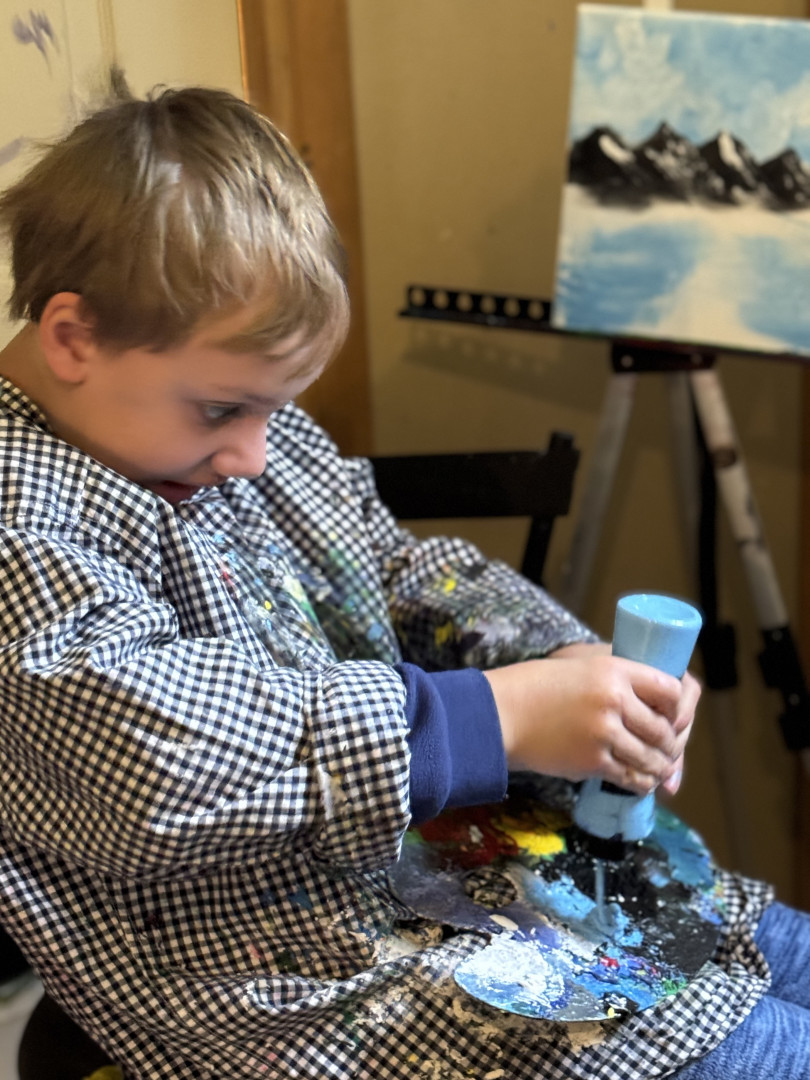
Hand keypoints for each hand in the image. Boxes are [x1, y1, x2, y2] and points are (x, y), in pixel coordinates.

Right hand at [484, 643, 699, 793]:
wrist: (501, 713)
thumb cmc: (537, 687)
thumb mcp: (580, 667)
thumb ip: (615, 679)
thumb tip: (650, 702)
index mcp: (614, 669)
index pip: (671, 689)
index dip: (678, 707)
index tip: (674, 716)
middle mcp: (614, 699)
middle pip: (663, 728)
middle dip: (671, 745)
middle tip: (669, 751)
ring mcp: (604, 731)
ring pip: (650, 757)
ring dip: (659, 768)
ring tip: (661, 771)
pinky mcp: (592, 760)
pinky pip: (630, 776)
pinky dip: (640, 783)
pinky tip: (641, 782)